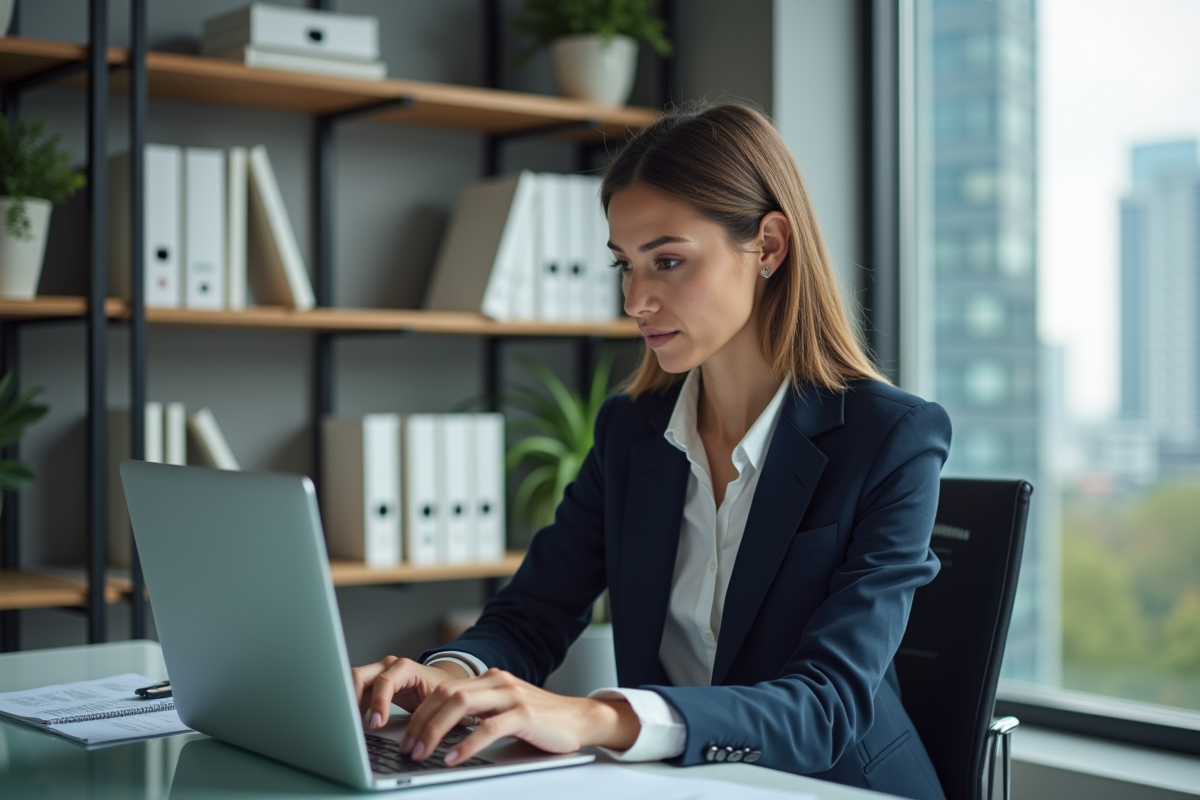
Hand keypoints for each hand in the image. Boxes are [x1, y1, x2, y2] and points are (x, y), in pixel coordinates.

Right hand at [351, 656, 468, 729]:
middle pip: (360, 676)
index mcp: (405, 668)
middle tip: (355, 725)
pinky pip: (355, 691)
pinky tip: (355, 722)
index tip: (376, 724)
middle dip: (354, 700)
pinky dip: (352, 706)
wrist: (440, 683)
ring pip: (353, 682)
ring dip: (349, 703)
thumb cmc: (439, 691)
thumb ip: (423, 714)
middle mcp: (388, 666)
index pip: (385, 682)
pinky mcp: (372, 683)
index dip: (378, 703)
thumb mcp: (434, 702)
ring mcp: (378, 672)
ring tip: (352, 725)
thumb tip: (416, 735)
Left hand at [400, 668, 639, 764]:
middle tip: (408, 748)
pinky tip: (452, 758)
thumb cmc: (541, 721)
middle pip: (447, 694)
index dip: (420, 713)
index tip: (406, 736)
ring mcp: (511, 696)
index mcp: (489, 680)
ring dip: (435, 731)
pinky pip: (488, 727)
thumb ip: (478, 715)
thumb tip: (440, 736)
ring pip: (461, 705)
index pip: (444, 689)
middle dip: (421, 722)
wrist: (581, 719)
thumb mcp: (504, 712)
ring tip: (422, 753)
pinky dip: (466, 744)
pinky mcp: (525, 714)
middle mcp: (498, 682)